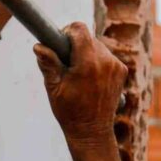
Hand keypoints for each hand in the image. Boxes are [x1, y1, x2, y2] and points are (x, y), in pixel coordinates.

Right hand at [33, 22, 127, 142]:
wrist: (92, 131)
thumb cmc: (70, 111)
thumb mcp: (54, 87)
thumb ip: (48, 64)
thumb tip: (39, 46)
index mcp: (87, 62)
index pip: (79, 29)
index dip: (67, 32)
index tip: (61, 45)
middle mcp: (105, 61)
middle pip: (88, 37)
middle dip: (76, 46)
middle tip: (66, 64)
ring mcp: (116, 66)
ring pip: (97, 46)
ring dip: (87, 54)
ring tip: (78, 75)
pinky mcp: (122, 71)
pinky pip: (106, 56)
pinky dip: (97, 62)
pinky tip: (90, 79)